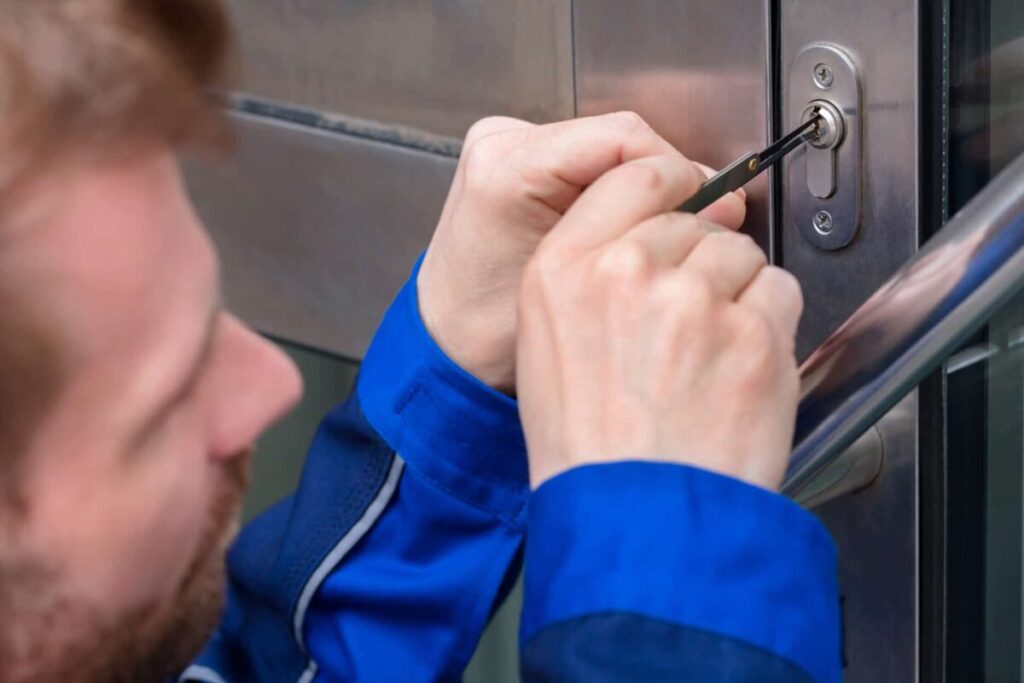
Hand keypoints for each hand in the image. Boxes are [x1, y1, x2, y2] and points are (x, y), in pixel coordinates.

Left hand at [417, 112, 746, 392]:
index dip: (677, 172)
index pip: (624, 139)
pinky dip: (624, 189)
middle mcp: (504, 142)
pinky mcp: (520, 158)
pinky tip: (636, 227)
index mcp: (508, 168)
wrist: (448, 344)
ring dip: (648, 186)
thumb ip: (647, 243)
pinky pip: (593, 160)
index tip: (709, 207)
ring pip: (612, 148)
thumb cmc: (493, 333)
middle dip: (668, 182)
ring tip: (671, 230)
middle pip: (621, 139)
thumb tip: (723, 203)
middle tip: (703, 222)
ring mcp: (509, 144)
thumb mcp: (577, 291)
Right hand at [516, 152, 803, 489]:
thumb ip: (585, 277)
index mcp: (562, 271)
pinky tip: (736, 370)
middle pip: (694, 220)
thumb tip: (638, 239)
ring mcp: (694, 301)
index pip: (632, 176)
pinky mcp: (754, 336)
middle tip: (687, 323)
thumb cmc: (587, 450)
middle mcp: (626, 273)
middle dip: (698, 260)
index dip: (668, 187)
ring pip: (741, 254)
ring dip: (736, 292)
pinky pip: (780, 294)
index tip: (683, 200)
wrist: (634, 521)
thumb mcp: (544, 347)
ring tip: (709, 356)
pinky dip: (769, 326)